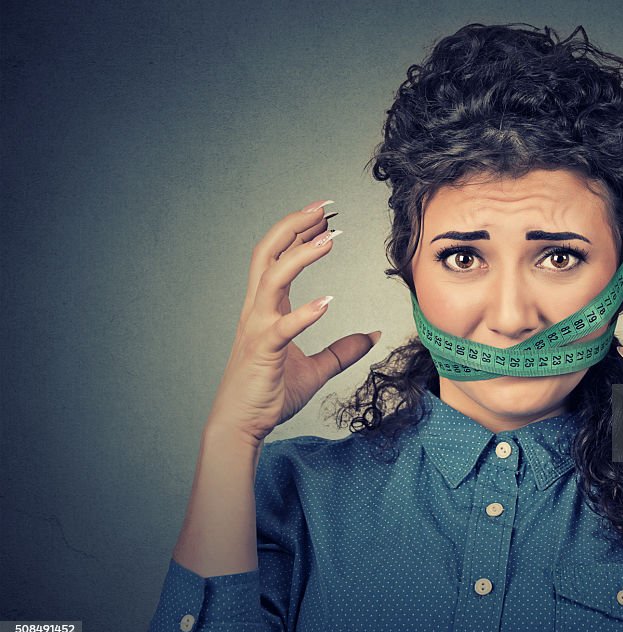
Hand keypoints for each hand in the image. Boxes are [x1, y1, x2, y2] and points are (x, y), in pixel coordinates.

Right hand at [206, 200, 380, 444]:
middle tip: (323, 207)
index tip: (325, 215)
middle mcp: (257, 311)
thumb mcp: (316, 370)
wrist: (241, 425)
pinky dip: (304, 313)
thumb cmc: (270, 394)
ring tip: (329, 238)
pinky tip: (328, 303)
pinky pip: (282, 327)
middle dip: (293, 226)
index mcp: (267, 309)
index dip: (300, 233)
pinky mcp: (263, 352)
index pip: (280, 258)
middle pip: (267, 253)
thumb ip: (342, 351)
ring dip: (300, 256)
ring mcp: (257, 329)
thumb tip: (371, 336)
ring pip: (272, 278)